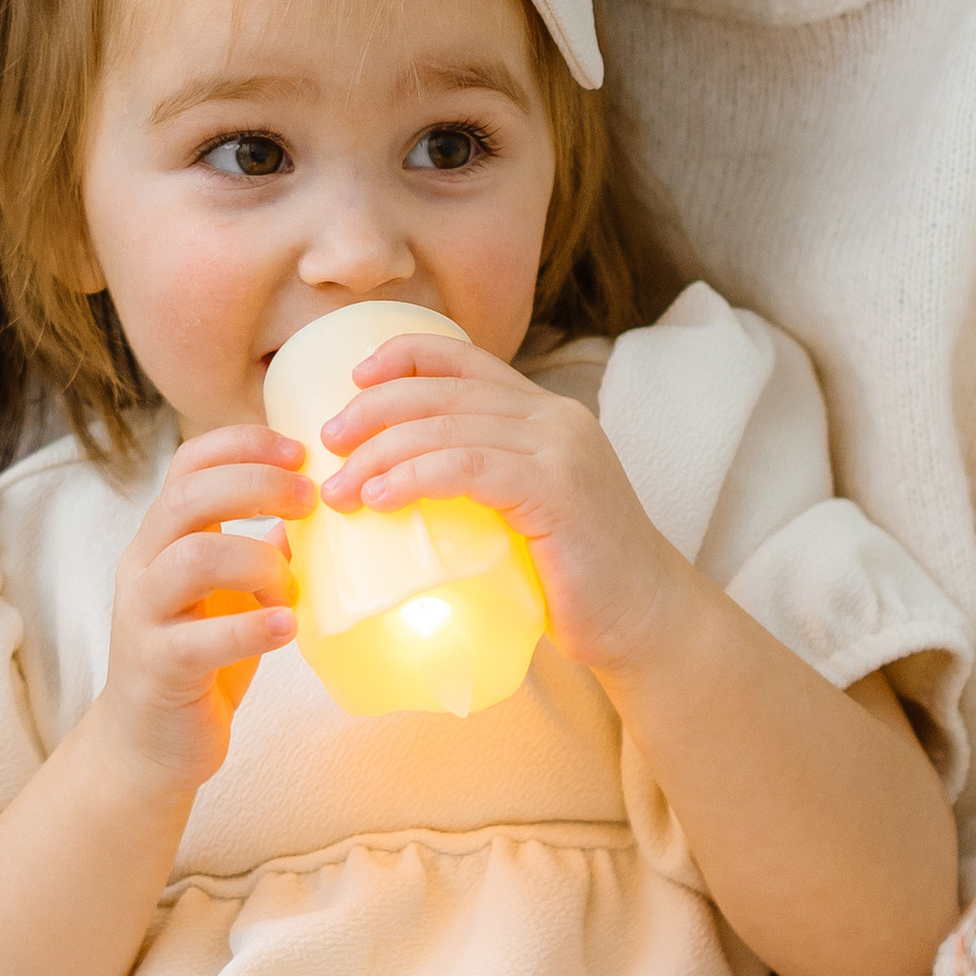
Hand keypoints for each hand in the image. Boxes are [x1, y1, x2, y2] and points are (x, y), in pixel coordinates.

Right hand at [93, 421, 312, 791]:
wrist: (149, 744)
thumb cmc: (197, 660)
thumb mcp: (229, 595)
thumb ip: (258, 551)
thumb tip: (308, 516)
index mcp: (163, 539)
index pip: (189, 464)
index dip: (243, 445)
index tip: (299, 452)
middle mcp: (144, 566)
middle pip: (189, 496)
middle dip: (258, 486)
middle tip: (310, 502)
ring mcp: (144, 616)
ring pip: (194, 556)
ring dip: (259, 562)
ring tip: (290, 588)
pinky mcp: (158, 667)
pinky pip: (202, 637)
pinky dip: (253, 627)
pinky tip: (285, 629)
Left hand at [315, 331, 692, 677]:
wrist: (645, 619)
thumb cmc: (572, 578)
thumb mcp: (523, 511)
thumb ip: (480, 484)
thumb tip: (389, 491)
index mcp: (544, 414)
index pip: (464, 359)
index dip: (402, 356)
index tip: (354, 381)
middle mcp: (554, 418)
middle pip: (443, 390)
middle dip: (373, 410)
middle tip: (329, 446)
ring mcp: (560, 450)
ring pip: (447, 428)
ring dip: (380, 454)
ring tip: (341, 489)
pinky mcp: (558, 491)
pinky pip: (468, 468)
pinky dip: (414, 478)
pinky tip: (381, 499)